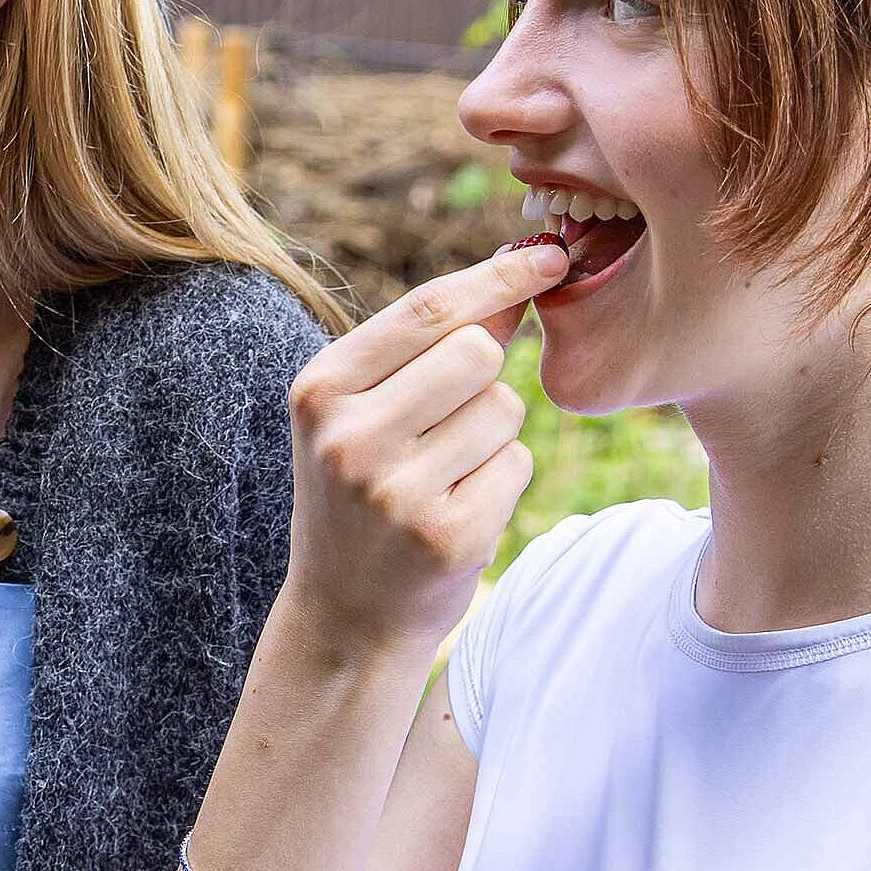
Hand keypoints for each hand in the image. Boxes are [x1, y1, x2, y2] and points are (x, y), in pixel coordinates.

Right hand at [277, 241, 571, 652]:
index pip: (427, 311)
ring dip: (493, 432)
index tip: (551, 256)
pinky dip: (501, 478)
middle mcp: (349, 437)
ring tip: (444, 471)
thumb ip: (426, 344)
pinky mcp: (448, 536)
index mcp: (319, 390)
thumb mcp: (361, 411)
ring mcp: (397, 492)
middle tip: (447, 418)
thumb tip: (516, 269)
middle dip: (483, 374)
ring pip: (504, 409)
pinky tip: (457, 508)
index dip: (498, 278)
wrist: (345, 614)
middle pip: (477, 353)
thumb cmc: (359, 492)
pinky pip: (517, 464)